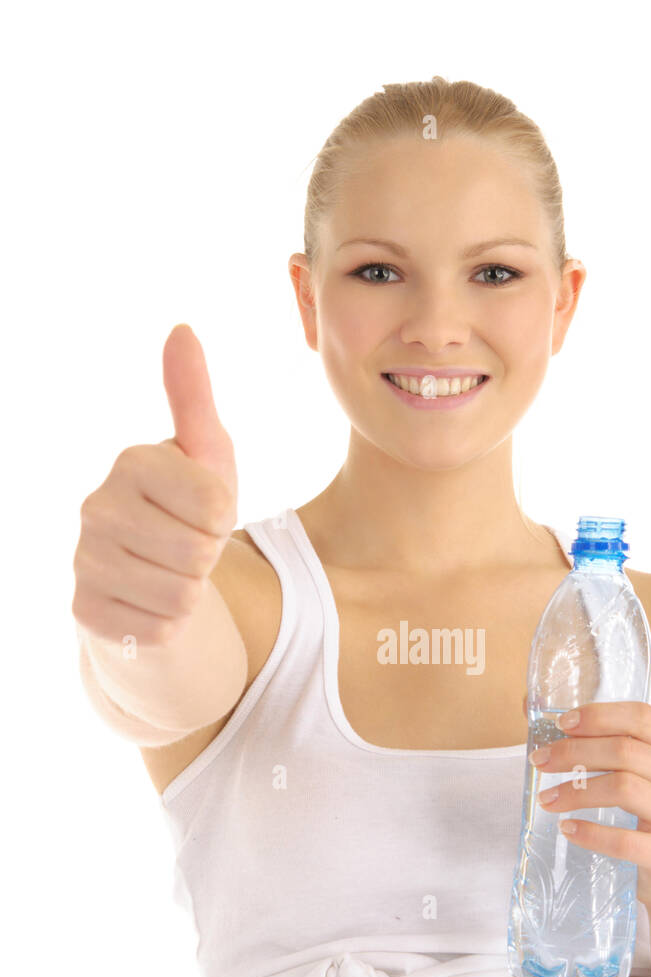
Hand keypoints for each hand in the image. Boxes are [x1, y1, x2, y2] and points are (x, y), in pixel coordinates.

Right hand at [73, 324, 237, 646]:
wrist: (153, 578)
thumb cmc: (188, 511)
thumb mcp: (206, 456)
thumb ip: (194, 398)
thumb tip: (181, 330)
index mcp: (131, 462)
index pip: (216, 506)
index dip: (224, 518)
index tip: (203, 513)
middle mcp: (96, 507)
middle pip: (200, 554)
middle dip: (208, 559)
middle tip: (187, 548)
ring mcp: (85, 561)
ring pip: (182, 597)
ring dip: (190, 594)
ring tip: (171, 574)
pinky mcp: (85, 611)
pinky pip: (160, 631)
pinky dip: (169, 625)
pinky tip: (150, 603)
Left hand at [529, 700, 650, 915]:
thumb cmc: (650, 811)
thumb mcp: (641, 773)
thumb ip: (598, 742)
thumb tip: (530, 707)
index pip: (642, 717)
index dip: (599, 716)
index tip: (561, 724)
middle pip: (626, 751)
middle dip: (575, 752)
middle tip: (540, 761)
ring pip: (624, 789)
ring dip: (576, 791)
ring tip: (546, 798)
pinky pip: (624, 840)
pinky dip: (589, 833)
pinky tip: (567, 828)